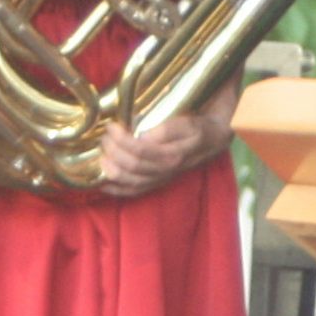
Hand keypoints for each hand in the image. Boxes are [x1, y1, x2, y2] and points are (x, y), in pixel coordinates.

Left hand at [93, 108, 224, 196]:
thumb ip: (167, 130)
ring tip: (102, 154)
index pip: (140, 151)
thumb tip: (143, 136)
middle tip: (105, 137)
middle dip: (113, 151)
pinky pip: (133, 192)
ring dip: (110, 168)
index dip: (122, 139)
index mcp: (173, 155)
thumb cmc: (198, 128)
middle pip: (131, 166)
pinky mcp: (156, 184)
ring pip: (129, 181)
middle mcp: (166, 171)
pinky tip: (103, 183)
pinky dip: (116, 190)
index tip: (113, 126)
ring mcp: (160, 180)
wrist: (213, 140)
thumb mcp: (188, 122)